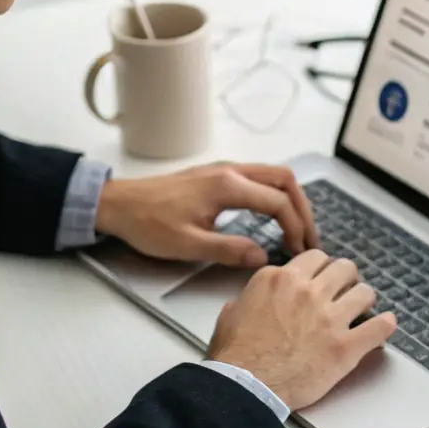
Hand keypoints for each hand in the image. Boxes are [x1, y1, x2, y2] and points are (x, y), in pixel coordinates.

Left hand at [94, 162, 317, 266]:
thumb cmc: (148, 224)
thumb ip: (229, 250)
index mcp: (227, 186)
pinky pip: (259, 178)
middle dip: (303, 209)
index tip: (299, 252)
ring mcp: (224, 169)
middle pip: (284, 179)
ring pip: (274, 175)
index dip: (295, 228)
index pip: (278, 202)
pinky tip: (274, 216)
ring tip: (298, 229)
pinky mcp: (217, 174)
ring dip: (291, 200)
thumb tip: (263, 257)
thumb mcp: (188, 245)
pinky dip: (276, 195)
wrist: (118, 204)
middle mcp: (230, 170)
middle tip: (310, 239)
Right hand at [207, 250, 395, 409]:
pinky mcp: (345, 346)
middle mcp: (307, 292)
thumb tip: (249, 301)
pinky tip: (387, 324)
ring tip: (363, 307)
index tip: (322, 278)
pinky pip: (378, 328)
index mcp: (280, 280)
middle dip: (347, 277)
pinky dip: (385, 325)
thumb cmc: (236, 356)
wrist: (245, 387)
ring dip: (365, 299)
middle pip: (343, 268)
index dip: (320, 269)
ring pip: (364, 292)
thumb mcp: (231, 314)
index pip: (314, 258)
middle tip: (346, 288)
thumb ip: (249, 299)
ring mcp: (329, 318)